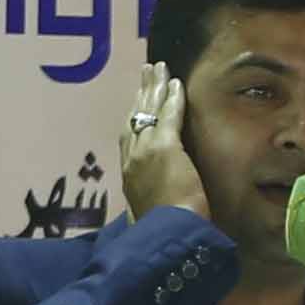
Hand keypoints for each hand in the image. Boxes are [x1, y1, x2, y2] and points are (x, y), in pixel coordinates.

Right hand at [118, 67, 199, 218]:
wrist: (166, 236)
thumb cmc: (161, 233)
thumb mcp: (146, 217)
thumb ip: (147, 204)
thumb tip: (147, 209)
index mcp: (128, 177)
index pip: (129, 138)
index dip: (134, 117)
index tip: (136, 103)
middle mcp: (131, 160)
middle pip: (134, 118)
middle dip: (140, 95)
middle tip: (145, 73)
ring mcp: (146, 152)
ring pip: (148, 111)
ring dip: (154, 88)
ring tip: (158, 69)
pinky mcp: (165, 147)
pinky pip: (169, 115)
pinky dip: (172, 98)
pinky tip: (175, 83)